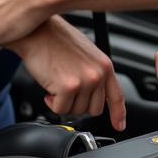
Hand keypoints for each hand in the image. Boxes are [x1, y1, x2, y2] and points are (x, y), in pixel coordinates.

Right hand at [15, 18, 126, 132]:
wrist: (38, 31)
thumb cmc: (56, 40)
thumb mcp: (85, 54)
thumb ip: (93, 73)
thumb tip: (93, 96)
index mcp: (105, 65)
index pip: (116, 96)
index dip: (118, 114)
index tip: (119, 126)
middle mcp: (98, 74)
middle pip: (93, 109)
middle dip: (77, 104)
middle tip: (65, 91)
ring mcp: (85, 81)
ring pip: (75, 111)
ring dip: (63, 102)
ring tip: (56, 83)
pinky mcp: (69, 87)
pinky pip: (60, 110)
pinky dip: (52, 103)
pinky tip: (49, 88)